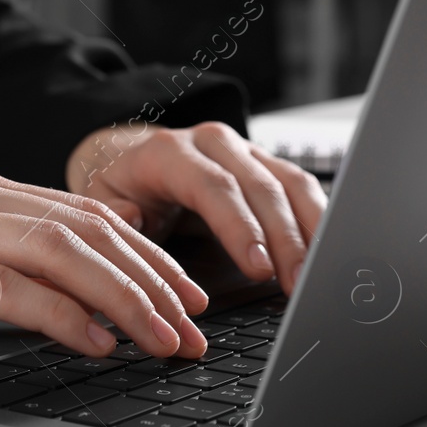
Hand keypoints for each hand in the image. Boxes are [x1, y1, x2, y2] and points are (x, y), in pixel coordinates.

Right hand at [0, 166, 210, 369]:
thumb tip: (70, 311)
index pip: (84, 216)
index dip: (147, 255)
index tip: (189, 297)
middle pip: (87, 226)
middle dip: (155, 276)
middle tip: (198, 324)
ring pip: (57, 248)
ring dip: (125, 296)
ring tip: (166, 337)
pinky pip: (1, 284)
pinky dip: (59, 312)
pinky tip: (94, 339)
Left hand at [66, 122, 327, 293]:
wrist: (132, 157)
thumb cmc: (121, 187)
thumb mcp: (99, 201)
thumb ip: (115, 213)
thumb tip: (132, 219)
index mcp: (170, 152)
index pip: (213, 187)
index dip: (240, 227)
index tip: (258, 266)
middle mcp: (213, 144)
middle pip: (261, 187)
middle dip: (284, 239)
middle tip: (297, 282)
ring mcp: (245, 152)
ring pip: (290, 183)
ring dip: (310, 231)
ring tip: (316, 274)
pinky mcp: (267, 165)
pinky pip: (302, 187)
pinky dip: (318, 220)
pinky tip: (327, 251)